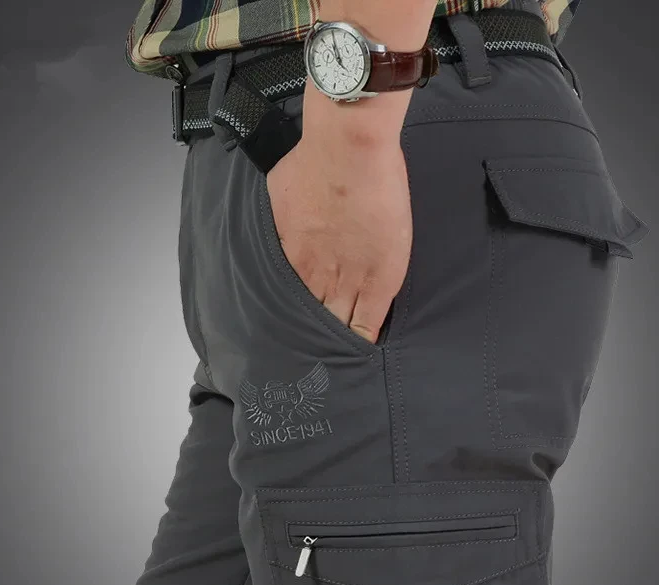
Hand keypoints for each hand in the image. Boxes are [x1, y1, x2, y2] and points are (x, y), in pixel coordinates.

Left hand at [264, 116, 412, 345]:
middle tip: (315, 352)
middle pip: (311, 323)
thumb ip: (282, 222)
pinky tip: (364, 351)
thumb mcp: (279, 195)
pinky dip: (366, 339)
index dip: (295, 321)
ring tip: (339, 359)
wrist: (349, 151)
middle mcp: (314, 278)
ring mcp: (348, 281)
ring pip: (338, 329)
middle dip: (313, 338)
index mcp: (291, 261)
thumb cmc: (313, 161)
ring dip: (338, 342)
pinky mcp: (380, 280)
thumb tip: (284, 227)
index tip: (297, 329)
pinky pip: (369, 324)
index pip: (290, 306)